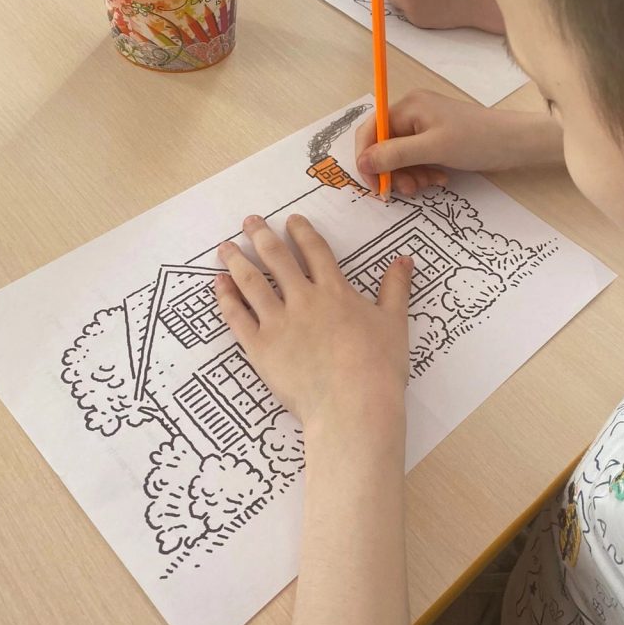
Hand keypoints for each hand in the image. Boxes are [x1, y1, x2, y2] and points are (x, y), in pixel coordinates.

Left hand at [215, 214, 412, 430]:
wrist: (353, 405)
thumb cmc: (379, 367)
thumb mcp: (395, 323)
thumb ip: (396, 289)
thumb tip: (404, 260)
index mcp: (335, 291)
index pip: (315, 250)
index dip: (302, 231)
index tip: (291, 220)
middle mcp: (303, 300)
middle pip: (277, 258)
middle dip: (261, 235)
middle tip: (249, 221)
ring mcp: (278, 322)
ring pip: (251, 282)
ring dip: (237, 261)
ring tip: (226, 247)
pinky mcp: (260, 348)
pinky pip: (237, 317)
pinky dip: (226, 298)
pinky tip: (219, 285)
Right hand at [355, 89, 564, 194]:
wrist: (516, 142)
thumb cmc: (477, 140)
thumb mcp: (432, 149)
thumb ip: (394, 155)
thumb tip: (362, 163)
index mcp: (407, 106)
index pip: (370, 131)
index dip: (368, 160)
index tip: (376, 187)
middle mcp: (411, 112)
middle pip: (384, 146)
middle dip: (393, 171)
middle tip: (409, 190)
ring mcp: (424, 126)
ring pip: (400, 157)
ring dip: (409, 175)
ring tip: (428, 185)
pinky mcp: (436, 138)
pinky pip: (416, 159)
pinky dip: (422, 172)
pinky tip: (439, 179)